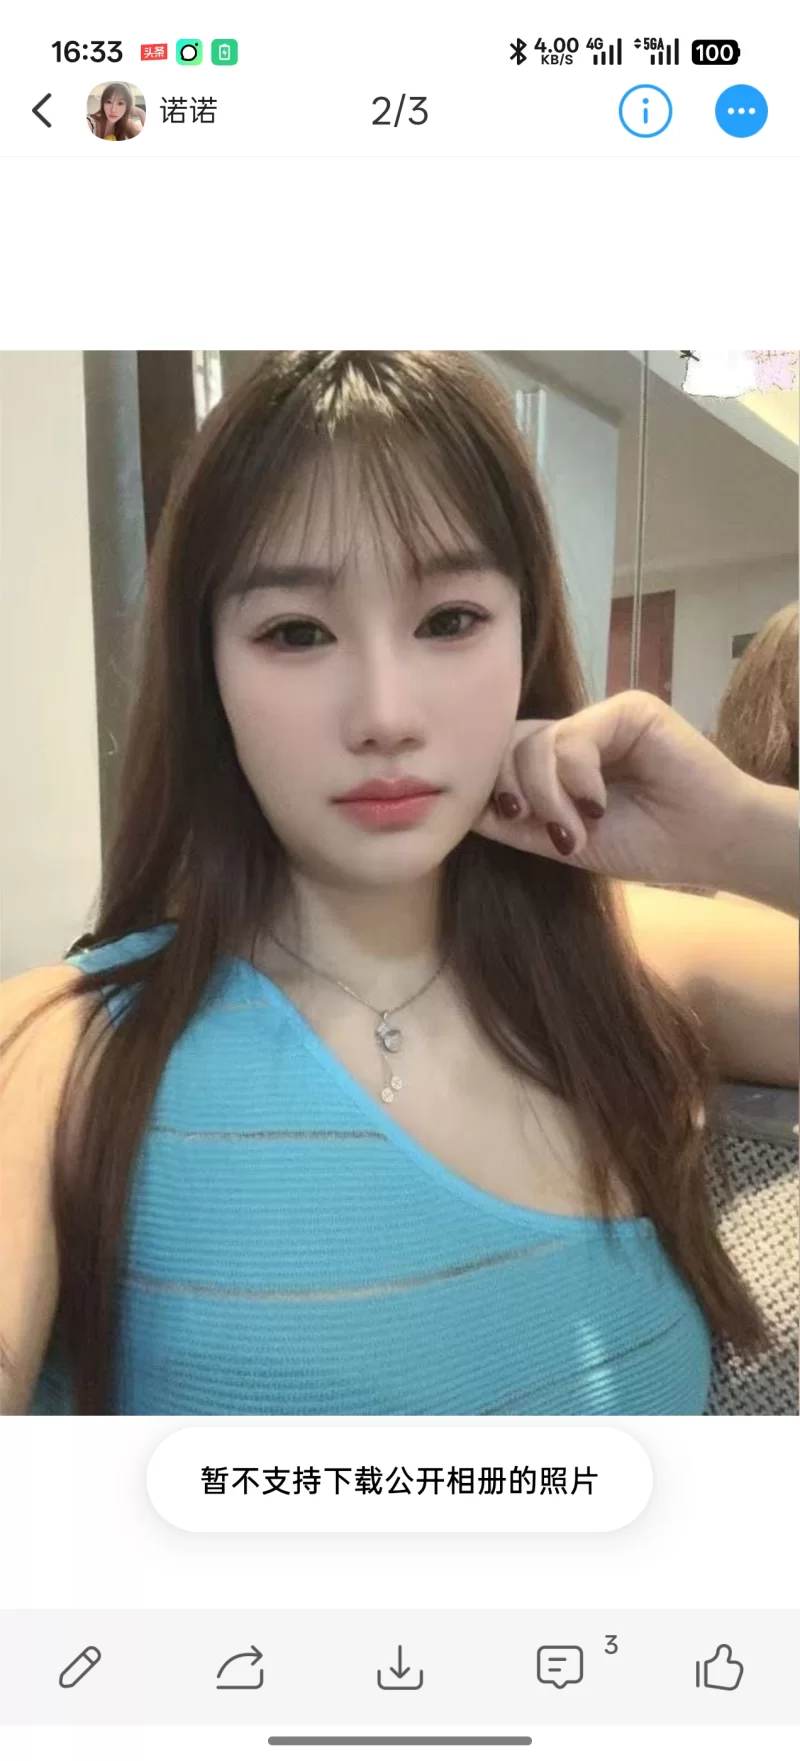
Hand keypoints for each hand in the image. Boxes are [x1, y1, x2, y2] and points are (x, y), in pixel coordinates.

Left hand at [471, 688, 758, 888]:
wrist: (711, 845)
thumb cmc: (647, 844)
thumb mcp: (565, 842)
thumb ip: (518, 825)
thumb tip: (464, 810)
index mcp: (559, 761)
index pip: (504, 757)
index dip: (493, 785)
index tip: (507, 822)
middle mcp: (576, 733)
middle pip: (510, 743)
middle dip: (514, 790)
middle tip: (544, 828)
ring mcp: (602, 718)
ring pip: (536, 741)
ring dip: (547, 794)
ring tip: (577, 828)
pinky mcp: (630, 709)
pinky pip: (575, 736)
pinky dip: (577, 777)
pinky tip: (599, 805)